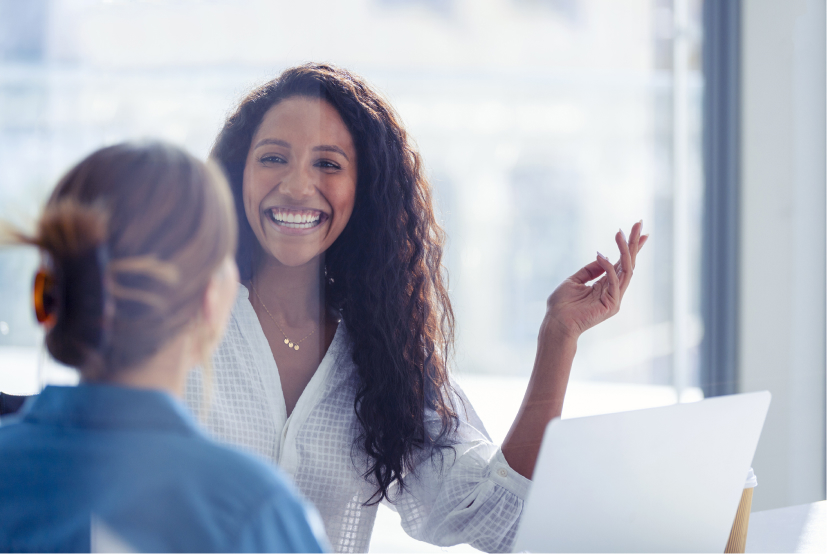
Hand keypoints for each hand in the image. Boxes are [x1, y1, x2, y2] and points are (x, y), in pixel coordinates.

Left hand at [542, 221, 647, 340]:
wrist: (555, 323)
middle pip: (628, 263)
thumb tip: (602, 256)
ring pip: (626, 270)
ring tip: (621, 233)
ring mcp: (614, 298)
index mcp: (605, 285)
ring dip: (624, 250)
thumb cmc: (561, 305)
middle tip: (638, 223)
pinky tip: (601, 255)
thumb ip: (589, 271)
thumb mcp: (574, 281)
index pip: (622, 263)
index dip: (630, 246)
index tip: (638, 229)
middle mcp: (613, 290)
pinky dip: (608, 267)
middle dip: (634, 243)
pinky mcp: (611, 304)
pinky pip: (614, 281)